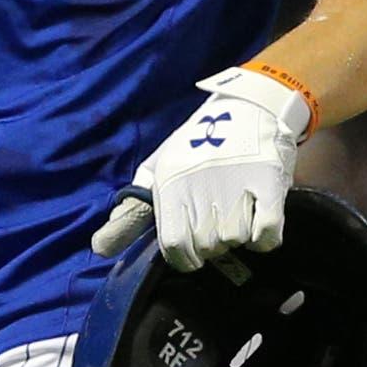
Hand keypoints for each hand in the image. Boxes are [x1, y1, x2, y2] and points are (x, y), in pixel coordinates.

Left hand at [92, 67, 313, 271]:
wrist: (248, 107)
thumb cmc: (197, 144)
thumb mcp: (158, 170)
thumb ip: (132, 212)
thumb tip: (99, 248)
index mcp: (169, 185)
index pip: (174, 244)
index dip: (184, 258)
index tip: (193, 253)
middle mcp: (199, 187)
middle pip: (208, 247)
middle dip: (213, 245)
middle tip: (218, 223)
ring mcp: (235, 186)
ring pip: (235, 240)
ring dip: (239, 236)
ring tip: (238, 214)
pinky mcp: (267, 184)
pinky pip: (266, 234)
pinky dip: (263, 238)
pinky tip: (258, 221)